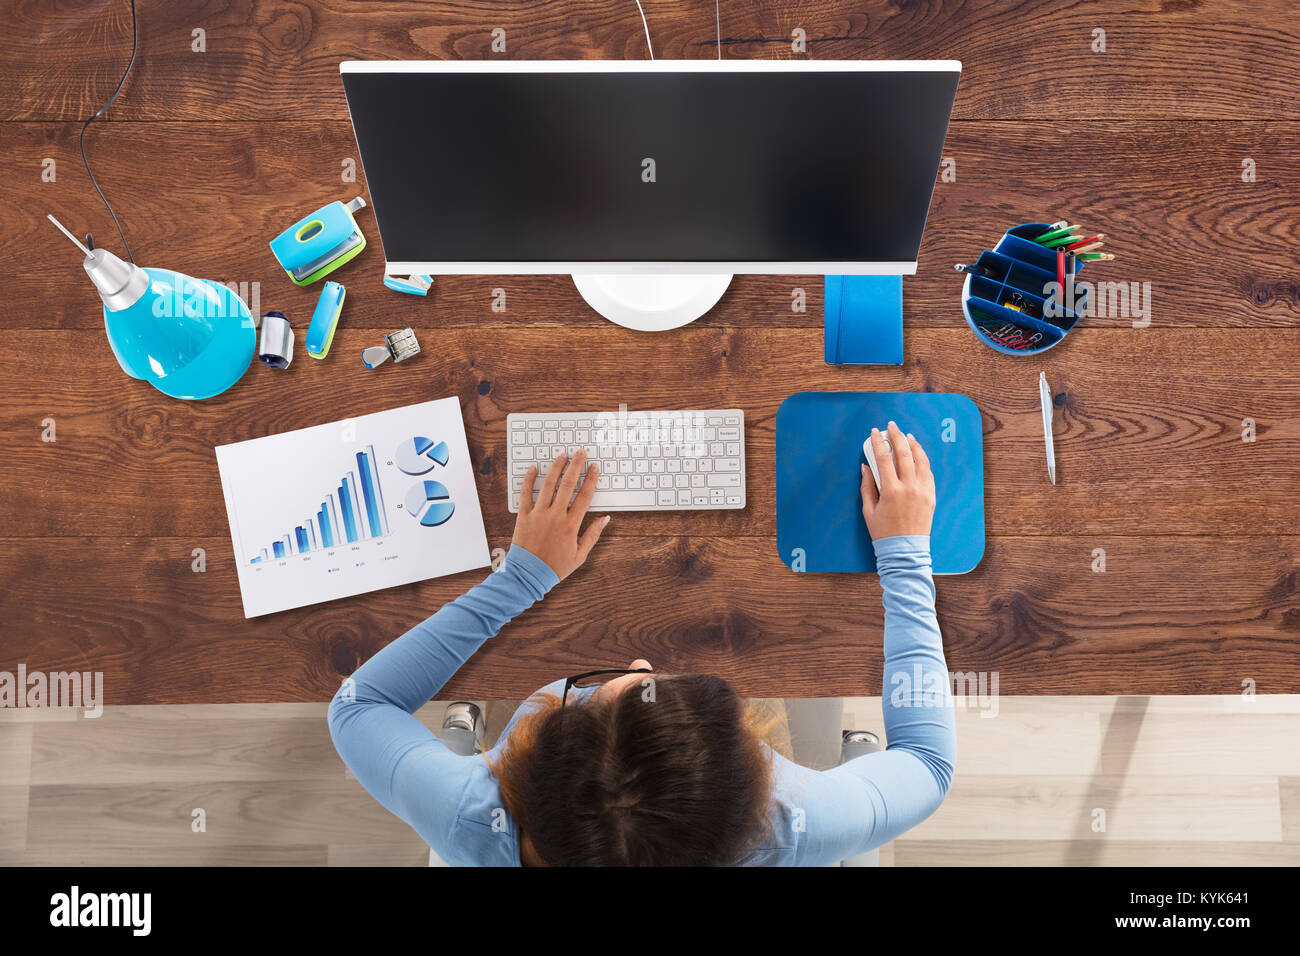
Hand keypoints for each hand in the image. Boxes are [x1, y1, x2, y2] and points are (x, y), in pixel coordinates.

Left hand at [512, 449, 608, 579]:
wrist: (528, 576)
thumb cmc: (555, 567)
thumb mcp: (580, 555)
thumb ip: (593, 535)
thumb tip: (605, 519)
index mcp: (571, 525)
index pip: (584, 496)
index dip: (591, 479)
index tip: (594, 467)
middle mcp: (555, 516)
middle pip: (568, 485)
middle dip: (576, 466)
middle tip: (580, 453)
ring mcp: (538, 514)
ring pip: (548, 485)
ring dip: (556, 468)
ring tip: (562, 456)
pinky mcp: (523, 516)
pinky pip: (525, 494)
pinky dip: (529, 479)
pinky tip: (533, 468)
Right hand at [861, 421, 935, 539]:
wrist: (904, 550)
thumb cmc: (884, 532)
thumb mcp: (868, 510)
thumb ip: (867, 486)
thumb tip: (866, 467)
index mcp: (891, 491)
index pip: (883, 459)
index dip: (878, 442)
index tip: (875, 432)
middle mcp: (909, 488)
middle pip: (903, 453)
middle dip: (897, 436)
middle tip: (892, 426)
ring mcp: (922, 491)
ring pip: (920, 460)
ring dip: (913, 445)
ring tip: (907, 436)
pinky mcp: (931, 496)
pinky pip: (928, 472)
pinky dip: (922, 460)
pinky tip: (917, 454)